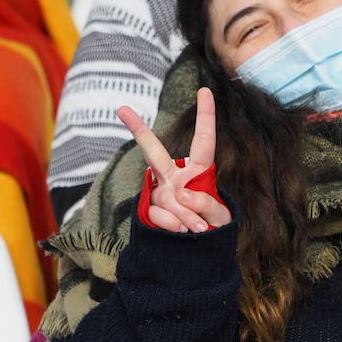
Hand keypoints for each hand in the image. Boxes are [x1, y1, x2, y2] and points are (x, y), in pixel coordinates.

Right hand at [117, 88, 230, 232]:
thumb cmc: (213, 225)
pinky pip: (161, 216)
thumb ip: (207, 205)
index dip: (206, 116)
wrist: (196, 250)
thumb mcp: (220, 217)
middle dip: (138, 130)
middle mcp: (173, 176)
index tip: (204, 90)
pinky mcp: (151, 210)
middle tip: (121, 108)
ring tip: (197, 228)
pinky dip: (175, 227)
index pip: (204, 141)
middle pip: (154, 151)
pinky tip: (182, 233)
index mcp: (197, 171)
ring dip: (187, 218)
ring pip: (168, 199)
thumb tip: (183, 195)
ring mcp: (160, 192)